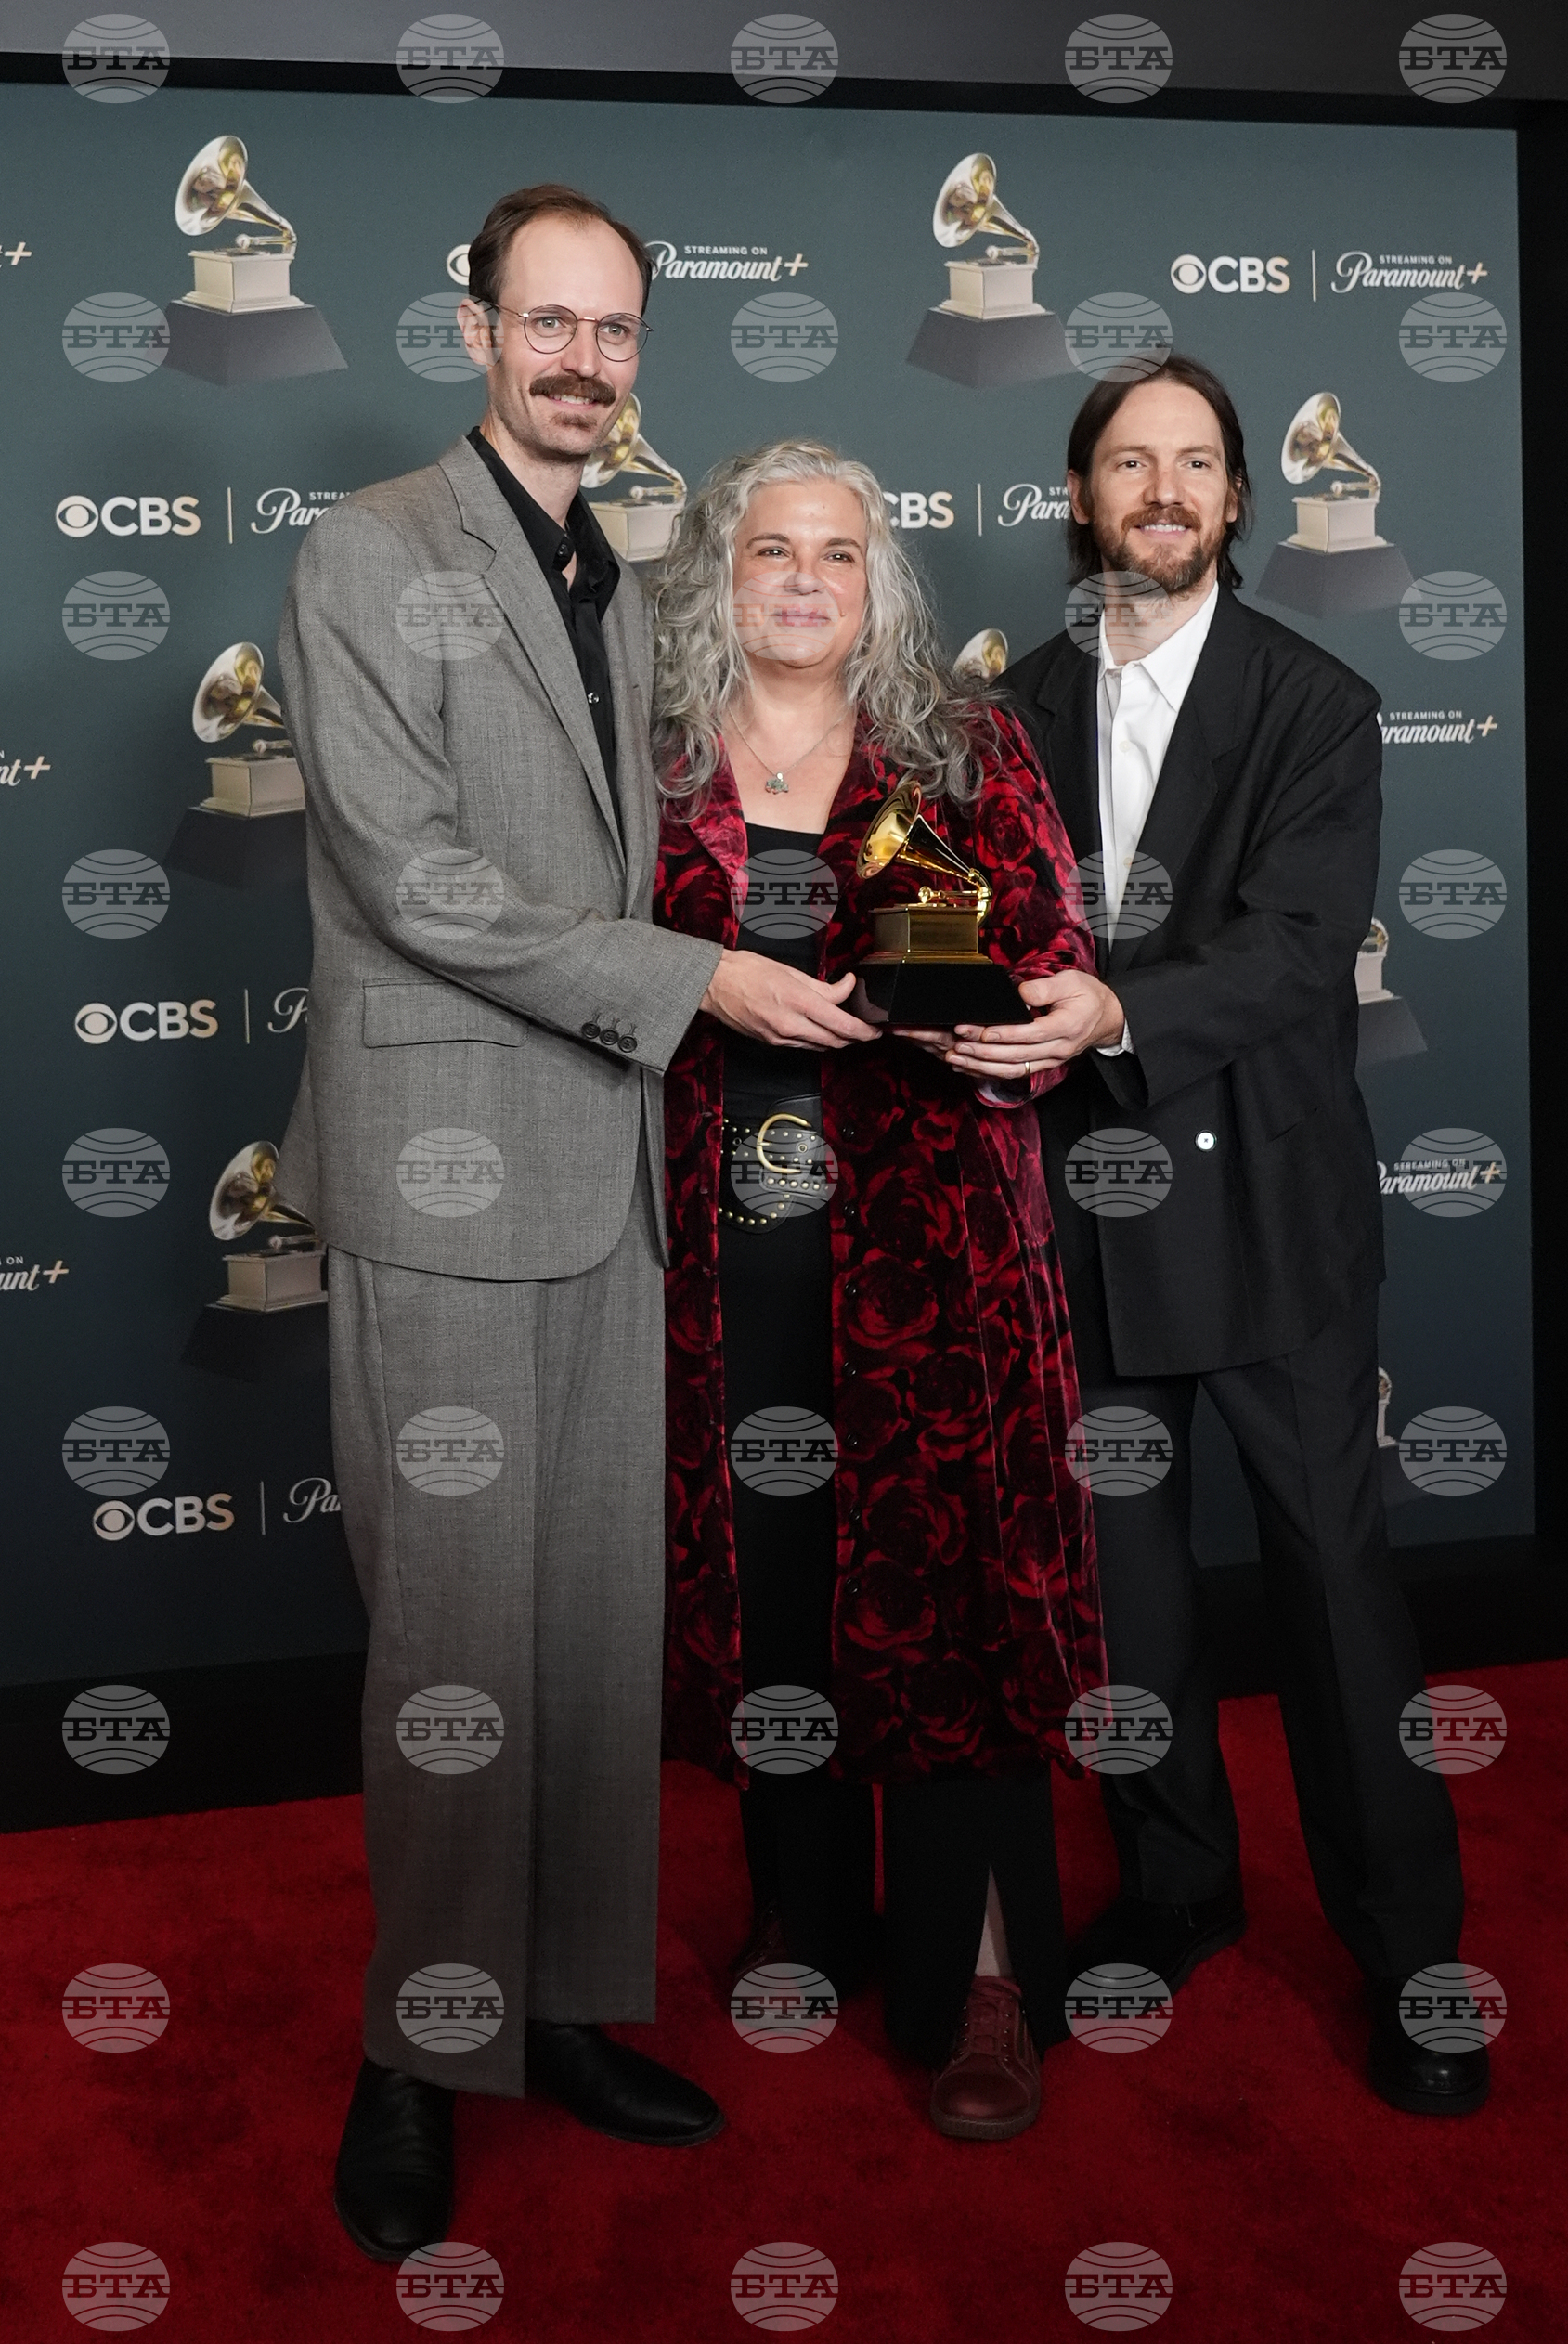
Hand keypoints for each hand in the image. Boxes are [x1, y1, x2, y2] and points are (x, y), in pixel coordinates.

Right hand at [700, 951, 882, 1049]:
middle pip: (836, 1041)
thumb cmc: (747, 971)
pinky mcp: (772, 1042)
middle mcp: (790, 1024)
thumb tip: (845, 988)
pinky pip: (803, 1046)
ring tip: (847, 1029)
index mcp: (798, 1001)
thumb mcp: (790, 971)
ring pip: (821, 1046)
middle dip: (855, 1038)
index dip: (864, 1030)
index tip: (874, 1027)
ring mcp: (780, 1037)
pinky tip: (821, 1029)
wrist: (714, 984)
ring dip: (837, 1040)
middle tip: (867, 1031)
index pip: (842, 1024)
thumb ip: (822, 986)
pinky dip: (818, 1040)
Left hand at [907, 967, 1123, 1081]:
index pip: (1029, 1034)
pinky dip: (989, 1072)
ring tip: (956, 1057)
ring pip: (1012, 1069)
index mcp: (1066, 1026)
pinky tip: (969, 1066)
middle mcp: (1058, 1049)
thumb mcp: (1072, 981)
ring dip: (981, 1066)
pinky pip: (1014, 1073)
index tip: (977, 1029)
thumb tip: (1018, 994)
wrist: (1107, 1018)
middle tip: (957, 1043)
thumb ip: (1045, 988)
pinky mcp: (1043, 1065)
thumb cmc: (1088, 996)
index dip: (1002, 1034)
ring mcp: (1050, 1061)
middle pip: (1015, 1055)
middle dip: (983, 1051)